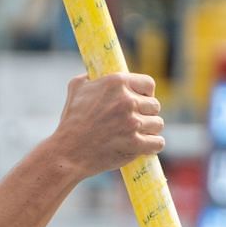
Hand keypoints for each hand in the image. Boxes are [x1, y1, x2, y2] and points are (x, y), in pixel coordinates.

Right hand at [45, 72, 164, 178]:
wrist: (67, 152)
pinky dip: (153, 145)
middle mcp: (127, 101)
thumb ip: (90, 77)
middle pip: (154, 105)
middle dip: (146, 113)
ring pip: (157, 124)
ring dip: (150, 130)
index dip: (146, 94)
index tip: (141, 101)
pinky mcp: (135, 144)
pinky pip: (158, 142)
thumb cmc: (71, 122)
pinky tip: (145, 146)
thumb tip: (96, 74)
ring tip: (138, 134)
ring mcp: (133, 123)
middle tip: (135, 121)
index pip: (149, 84)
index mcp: (116, 83)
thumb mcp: (76, 89)